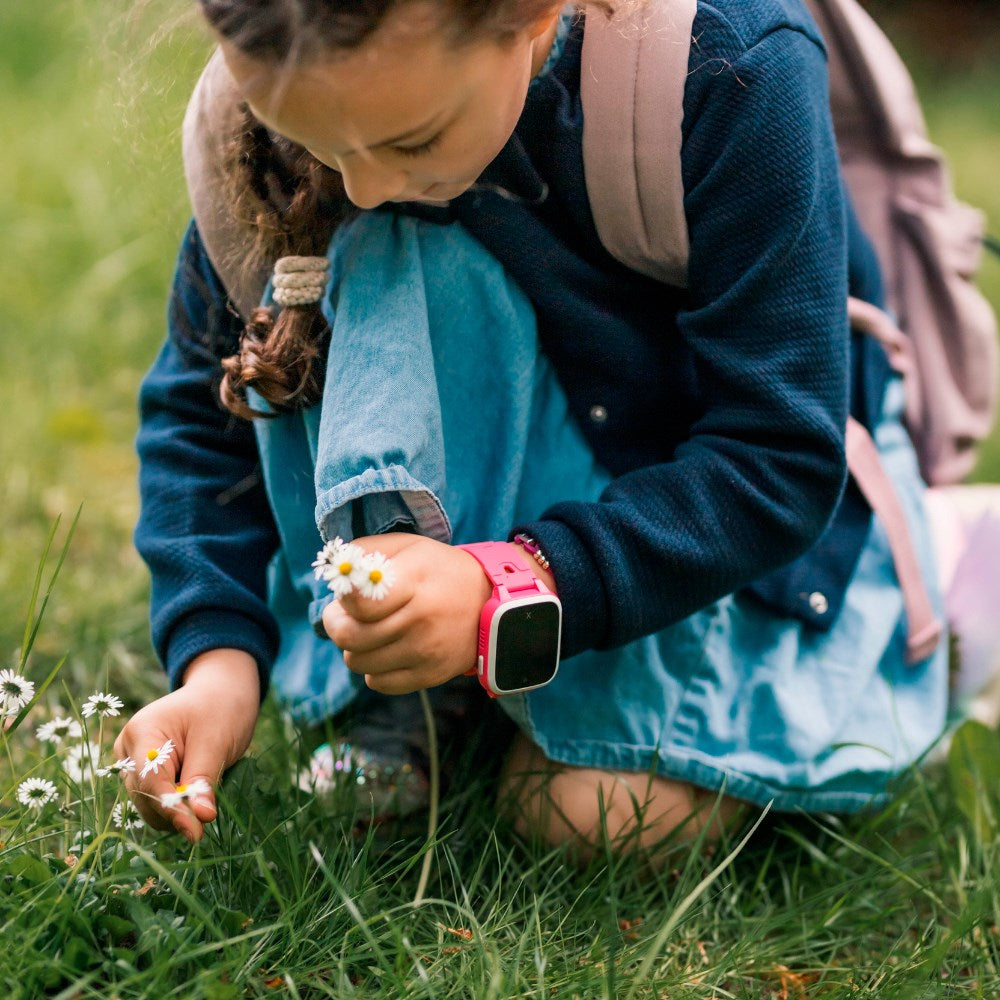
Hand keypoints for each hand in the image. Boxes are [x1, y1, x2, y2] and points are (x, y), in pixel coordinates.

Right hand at [113, 649, 259, 841]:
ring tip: (206, 792)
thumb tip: (200, 819)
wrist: (220, 693)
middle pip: (145, 797)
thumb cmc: (220, 709)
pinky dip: (176, 805)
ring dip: (177, 809)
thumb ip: (204, 781)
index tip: (196, 832)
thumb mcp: (217, 742)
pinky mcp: (142, 774)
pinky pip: (155, 801)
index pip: (150, 782)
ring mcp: (132, 762)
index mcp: (142, 731)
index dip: (172, 809)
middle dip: (177, 810)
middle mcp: (128, 749)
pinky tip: (196, 793)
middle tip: (209, 813)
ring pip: (148, 805)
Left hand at [322, 533, 493, 693]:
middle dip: (337, 625)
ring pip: (358, 663)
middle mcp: (420, 620)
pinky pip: (379, 683)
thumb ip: (367, 550)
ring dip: (355, 648)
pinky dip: (374, 669)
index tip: (345, 594)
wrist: (493, 603)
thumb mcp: (409, 546)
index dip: (341, 600)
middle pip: (349, 637)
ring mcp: (425, 652)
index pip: (358, 603)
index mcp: (414, 582)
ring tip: (370, 632)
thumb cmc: (441, 571)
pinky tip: (387, 650)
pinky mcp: (430, 675)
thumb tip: (335, 569)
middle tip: (343, 616)